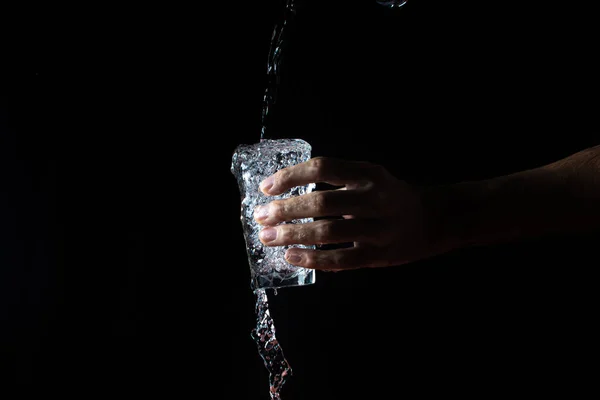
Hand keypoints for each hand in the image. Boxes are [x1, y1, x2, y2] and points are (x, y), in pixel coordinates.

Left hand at [253, 157, 446, 270]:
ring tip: (268, 238)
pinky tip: (291, 257)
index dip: (291, 176)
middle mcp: (374, 197)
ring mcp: (378, 228)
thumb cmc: (388, 197)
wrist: (430, 220)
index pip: (323, 167)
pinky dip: (312, 259)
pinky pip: (340, 260)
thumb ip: (336, 179)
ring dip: (292, 236)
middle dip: (284, 210)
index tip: (266, 187)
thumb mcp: (368, 177)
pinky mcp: (378, 255)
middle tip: (260, 217)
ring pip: (327, 233)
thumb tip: (284, 192)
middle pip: (321, 202)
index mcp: (368, 173)